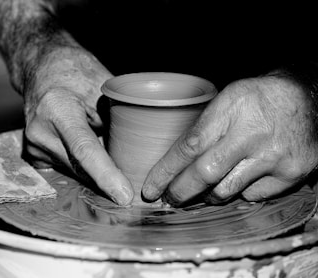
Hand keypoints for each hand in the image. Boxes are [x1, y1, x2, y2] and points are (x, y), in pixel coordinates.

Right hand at [23, 47, 133, 205]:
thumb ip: (117, 117)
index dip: (106, 175)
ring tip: (116, 170)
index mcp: (57, 108)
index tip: (125, 196)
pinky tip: (97, 163)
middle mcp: (40, 131)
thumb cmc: (77, 73)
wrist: (43, 70)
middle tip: (134, 190)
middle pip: (80, 168)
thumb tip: (139, 151)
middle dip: (108, 182)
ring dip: (96, 176)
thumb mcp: (104, 87)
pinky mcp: (34, 154)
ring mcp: (34, 146)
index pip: (84, 149)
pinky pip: (66, 169)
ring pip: (74, 173)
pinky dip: (85, 170)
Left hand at [142, 76, 317, 205]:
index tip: (150, 188)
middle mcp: (252, 135)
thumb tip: (179, 161)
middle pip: (205, 174)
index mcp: (232, 110)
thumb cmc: (260, 98)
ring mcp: (273, 157)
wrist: (306, 99)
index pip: (189, 146)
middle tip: (168, 199)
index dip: (165, 172)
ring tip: (199, 192)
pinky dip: (239, 191)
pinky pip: (252, 196)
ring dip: (207, 196)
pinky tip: (239, 179)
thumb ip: (204, 128)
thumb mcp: (227, 99)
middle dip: (180, 192)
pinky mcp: (290, 174)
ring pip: (226, 191)